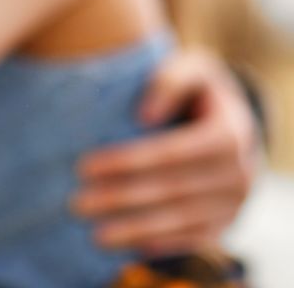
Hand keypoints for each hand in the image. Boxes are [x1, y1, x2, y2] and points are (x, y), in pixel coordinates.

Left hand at [72, 48, 258, 255]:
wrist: (230, 117)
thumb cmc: (197, 87)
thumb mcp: (189, 67)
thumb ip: (168, 81)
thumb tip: (142, 116)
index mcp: (228, 133)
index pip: (171, 152)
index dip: (127, 161)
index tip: (84, 166)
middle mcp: (238, 173)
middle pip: (171, 190)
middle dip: (121, 198)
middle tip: (76, 204)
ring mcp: (235, 203)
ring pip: (180, 221)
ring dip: (135, 229)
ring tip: (94, 234)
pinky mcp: (226, 222)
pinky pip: (193, 239)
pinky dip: (160, 244)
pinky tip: (127, 246)